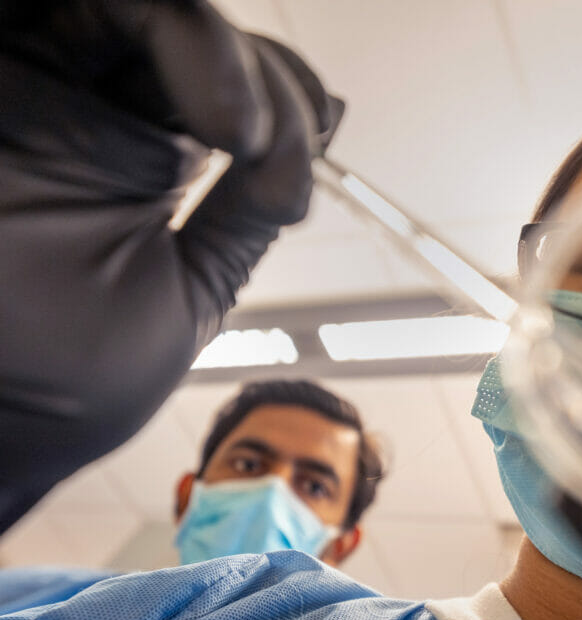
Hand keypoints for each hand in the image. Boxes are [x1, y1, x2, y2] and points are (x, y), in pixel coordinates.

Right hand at [0, 1, 339, 532]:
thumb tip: (307, 153)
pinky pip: (44, 10)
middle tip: (262, 142)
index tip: (304, 144)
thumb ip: (241, 216)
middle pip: (191, 33)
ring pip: (134, 11)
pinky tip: (189, 77)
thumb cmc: (68, 384)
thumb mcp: (190, 289)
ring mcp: (37, 85)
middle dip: (259, 72)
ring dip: (203, 42)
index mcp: (142, 156)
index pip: (230, 81)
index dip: (284, 91)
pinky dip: (144, 21)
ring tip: (234, 127)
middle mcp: (91, 108)